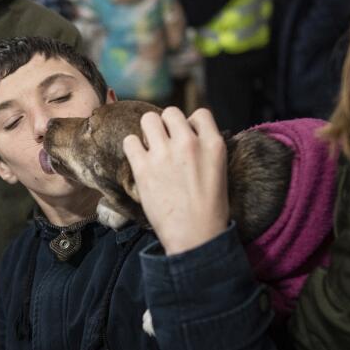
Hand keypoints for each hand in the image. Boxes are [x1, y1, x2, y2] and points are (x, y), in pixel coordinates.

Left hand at [122, 107, 228, 255]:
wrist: (195, 236)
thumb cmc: (210, 209)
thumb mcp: (219, 171)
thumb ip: (206, 149)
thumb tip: (189, 135)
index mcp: (213, 144)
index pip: (200, 113)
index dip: (191, 124)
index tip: (187, 138)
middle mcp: (189, 143)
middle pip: (171, 112)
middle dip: (167, 125)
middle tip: (165, 143)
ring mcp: (164, 154)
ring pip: (148, 119)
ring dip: (148, 132)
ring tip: (151, 149)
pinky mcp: (143, 167)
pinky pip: (129, 141)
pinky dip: (132, 148)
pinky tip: (139, 160)